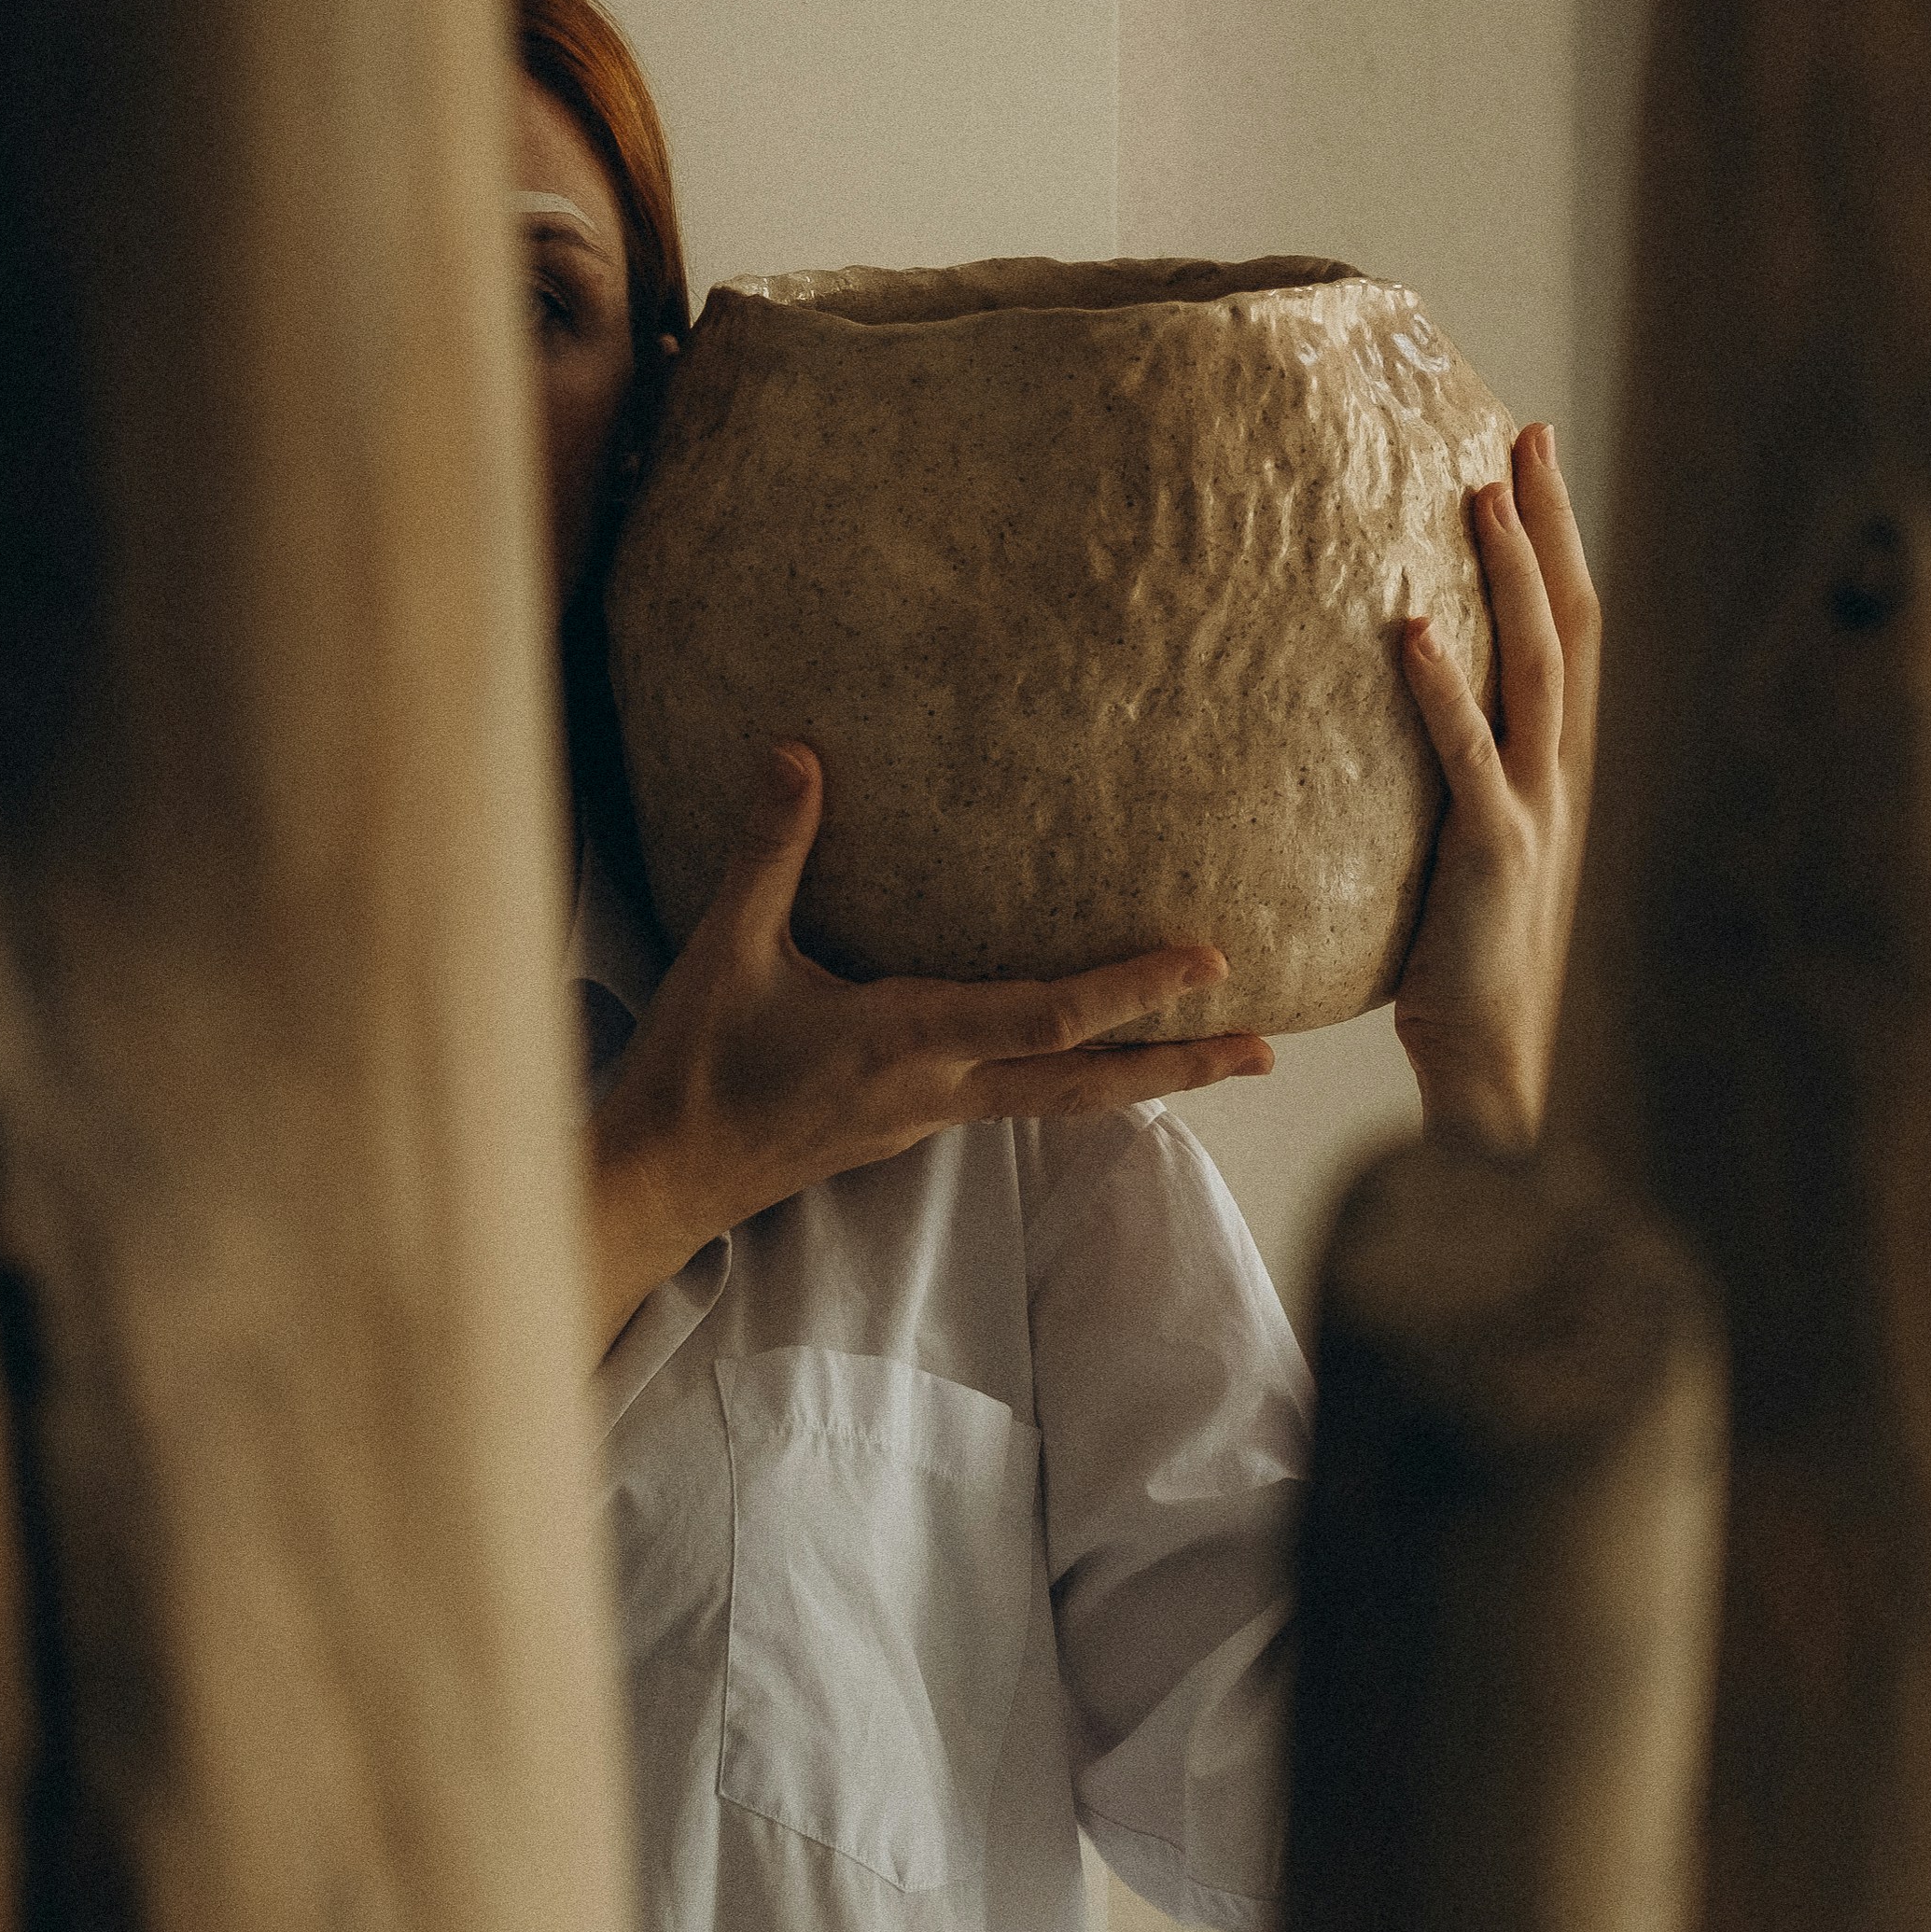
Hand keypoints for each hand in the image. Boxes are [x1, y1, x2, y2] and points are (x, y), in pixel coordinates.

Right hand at [583, 744, 1272, 1349]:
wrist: (662, 1179)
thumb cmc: (694, 1066)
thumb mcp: (727, 948)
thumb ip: (770, 850)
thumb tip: (799, 752)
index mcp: (909, 1042)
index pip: (1049, 1016)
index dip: (1134, 988)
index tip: (1212, 962)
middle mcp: (939, 1090)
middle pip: (1088, 1086)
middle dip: (1182, 1065)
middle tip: (1269, 1051)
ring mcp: (931, 1119)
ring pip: (1060, 1101)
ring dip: (1142, 1078)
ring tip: (1216, 1057)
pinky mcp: (911, 1127)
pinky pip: (1016, 1097)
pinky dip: (1073, 1077)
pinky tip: (1087, 1054)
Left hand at [1391, 424, 1600, 1155]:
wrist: (1491, 1062)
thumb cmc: (1461, 958)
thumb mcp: (1463, 846)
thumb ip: (1446, 772)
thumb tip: (1385, 695)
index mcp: (1556, 766)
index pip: (1570, 629)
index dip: (1555, 540)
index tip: (1530, 454)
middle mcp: (1560, 774)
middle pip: (1569, 624)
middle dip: (1548, 526)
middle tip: (1524, 434)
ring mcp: (1535, 811)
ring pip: (1537, 670)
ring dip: (1509, 579)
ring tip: (1477, 497)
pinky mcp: (1493, 855)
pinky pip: (1469, 757)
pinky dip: (1444, 690)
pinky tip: (1413, 632)